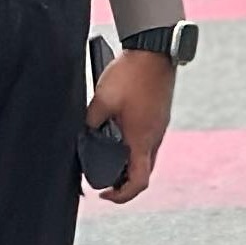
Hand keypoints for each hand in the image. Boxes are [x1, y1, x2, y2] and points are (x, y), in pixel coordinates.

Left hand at [86, 47, 175, 202]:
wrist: (155, 49)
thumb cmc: (131, 74)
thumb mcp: (101, 101)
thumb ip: (90, 123)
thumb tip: (84, 137)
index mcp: (141, 139)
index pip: (138, 182)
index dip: (121, 195)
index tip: (104, 193)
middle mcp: (155, 136)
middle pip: (144, 172)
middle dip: (124, 181)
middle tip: (104, 178)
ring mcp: (161, 125)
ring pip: (147, 155)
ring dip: (130, 162)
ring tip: (109, 154)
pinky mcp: (161, 114)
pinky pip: (149, 139)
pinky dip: (135, 145)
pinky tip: (120, 132)